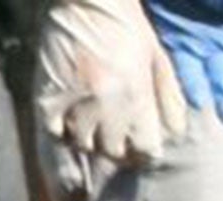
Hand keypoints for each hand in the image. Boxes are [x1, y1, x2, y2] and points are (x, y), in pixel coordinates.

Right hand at [37, 0, 188, 162]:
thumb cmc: (126, 25)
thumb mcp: (158, 59)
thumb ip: (169, 99)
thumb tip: (175, 133)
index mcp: (136, 96)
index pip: (146, 150)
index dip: (146, 152)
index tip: (143, 146)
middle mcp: (105, 103)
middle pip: (115, 152)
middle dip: (120, 148)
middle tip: (119, 137)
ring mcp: (73, 100)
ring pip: (85, 145)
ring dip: (92, 141)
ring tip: (95, 126)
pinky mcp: (47, 94)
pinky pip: (55, 132)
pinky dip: (63, 133)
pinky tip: (71, 121)